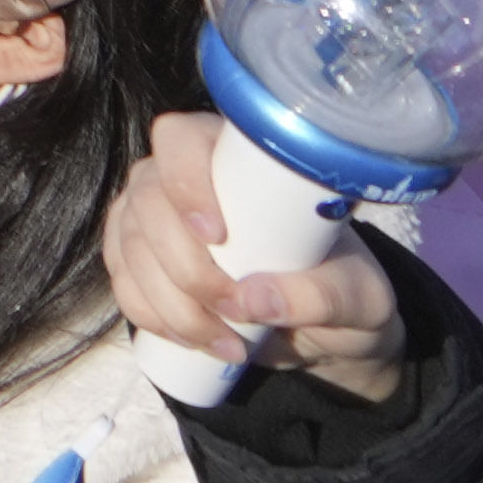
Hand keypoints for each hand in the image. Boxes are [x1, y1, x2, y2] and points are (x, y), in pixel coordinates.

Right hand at [104, 106, 407, 399]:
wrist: (323, 331)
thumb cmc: (345, 294)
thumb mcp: (359, 299)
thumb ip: (321, 296)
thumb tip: (254, 297)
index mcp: (235, 160)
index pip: (180, 139)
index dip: (185, 179)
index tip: (216, 235)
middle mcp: (177, 177)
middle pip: (148, 204)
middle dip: (187, 269)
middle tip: (238, 312)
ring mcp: (148, 218)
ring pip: (130, 250)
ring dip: (174, 306)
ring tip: (229, 343)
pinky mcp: (135, 260)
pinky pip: (123, 285)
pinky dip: (154, 318)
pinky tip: (195, 339)